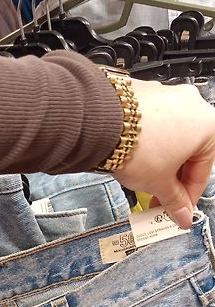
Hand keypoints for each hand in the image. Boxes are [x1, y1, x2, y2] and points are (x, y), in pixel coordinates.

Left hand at [113, 79, 214, 228]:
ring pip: (170, 140)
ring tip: (146, 183)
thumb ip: (175, 201)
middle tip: (161, 201)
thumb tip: (180, 211)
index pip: (202, 172)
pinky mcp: (146, 95)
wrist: (102, 125)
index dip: (188, 198)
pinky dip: (149, 146)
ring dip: (162, 165)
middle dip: (173, 182)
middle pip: (187, 154)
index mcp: (208, 125)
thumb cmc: (137, 146)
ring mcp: (168, 96)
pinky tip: (138, 162)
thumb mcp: (160, 184)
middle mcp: (192, 105)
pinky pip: (154, 127)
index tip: (179, 211)